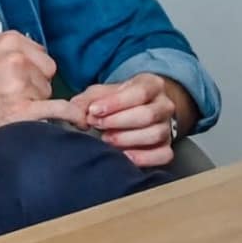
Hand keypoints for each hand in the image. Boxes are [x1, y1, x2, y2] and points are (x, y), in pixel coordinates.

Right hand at [0, 32, 71, 144]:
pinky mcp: (23, 111)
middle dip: (35, 86)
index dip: (32, 71)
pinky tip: (78, 121)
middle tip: (11, 96)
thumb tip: (25, 46)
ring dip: (35, 103)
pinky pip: (58, 111)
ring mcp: (21, 86)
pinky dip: (70, 116)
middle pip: (47, 75)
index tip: (21, 81)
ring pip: (47, 94)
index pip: (41, 56)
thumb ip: (2, 43)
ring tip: (9, 107)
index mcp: (9, 42)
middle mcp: (18, 60)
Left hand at [68, 73, 196, 169]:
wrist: (141, 110)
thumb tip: (74, 112)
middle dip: (118, 122)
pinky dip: (144, 158)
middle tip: (97, 125)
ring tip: (107, 140)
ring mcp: (167, 126)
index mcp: (151, 85)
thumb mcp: (103, 93)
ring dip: (127, 139)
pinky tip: (125, 157)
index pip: (139, 92)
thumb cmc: (120, 101)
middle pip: (147, 115)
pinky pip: (163, 155)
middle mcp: (164, 105)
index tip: (94, 111)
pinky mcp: (167, 146)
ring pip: (155, 134)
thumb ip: (88, 100)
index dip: (115, 103)